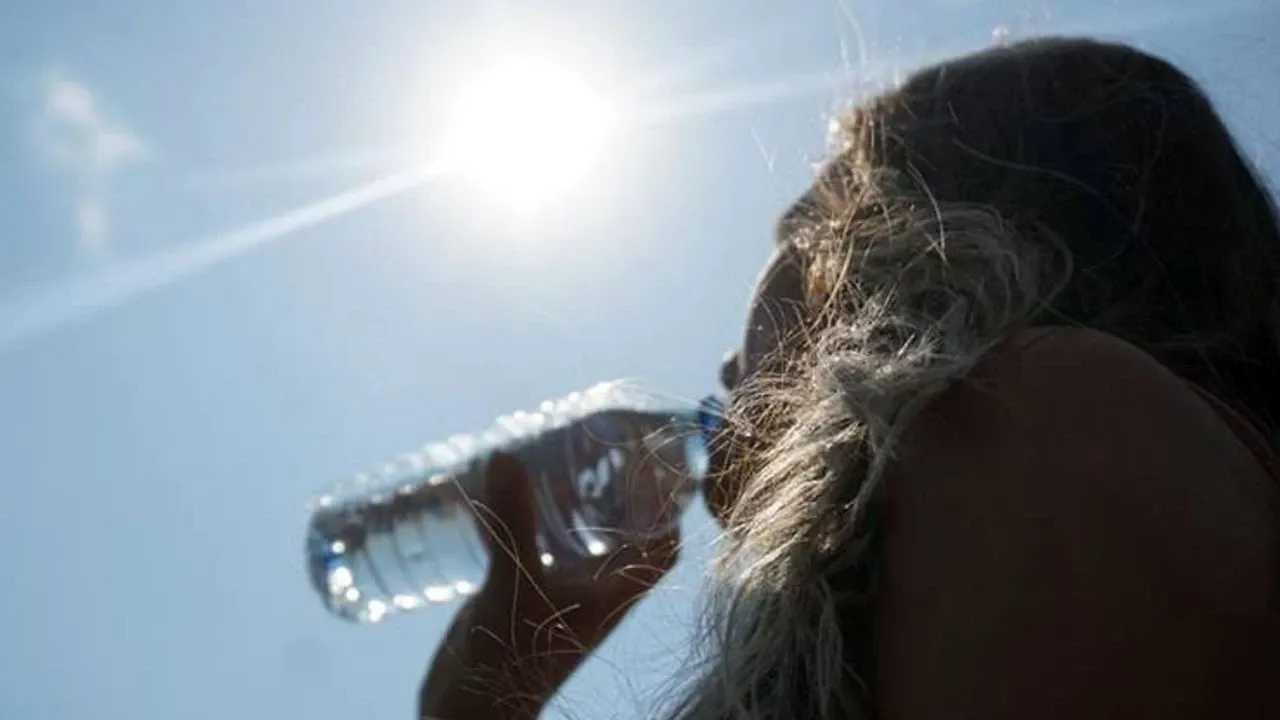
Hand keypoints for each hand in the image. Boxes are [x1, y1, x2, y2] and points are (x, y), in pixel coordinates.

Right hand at [418, 452, 679, 719]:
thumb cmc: (508, 658)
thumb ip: (513, 523)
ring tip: (562, 457)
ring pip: (581, 541)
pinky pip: (540, 548)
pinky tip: (509, 492)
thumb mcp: (514, 584)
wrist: (468, 713)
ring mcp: (558, 595)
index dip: (670, 507)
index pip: (663, 547)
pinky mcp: (523, 596)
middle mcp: (593, 593)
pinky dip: (533, 519)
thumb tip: (506, 456)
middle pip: (625, 536)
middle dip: (621, 494)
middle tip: (604, 445)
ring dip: (577, 504)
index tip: (657, 464)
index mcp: (612, 594)